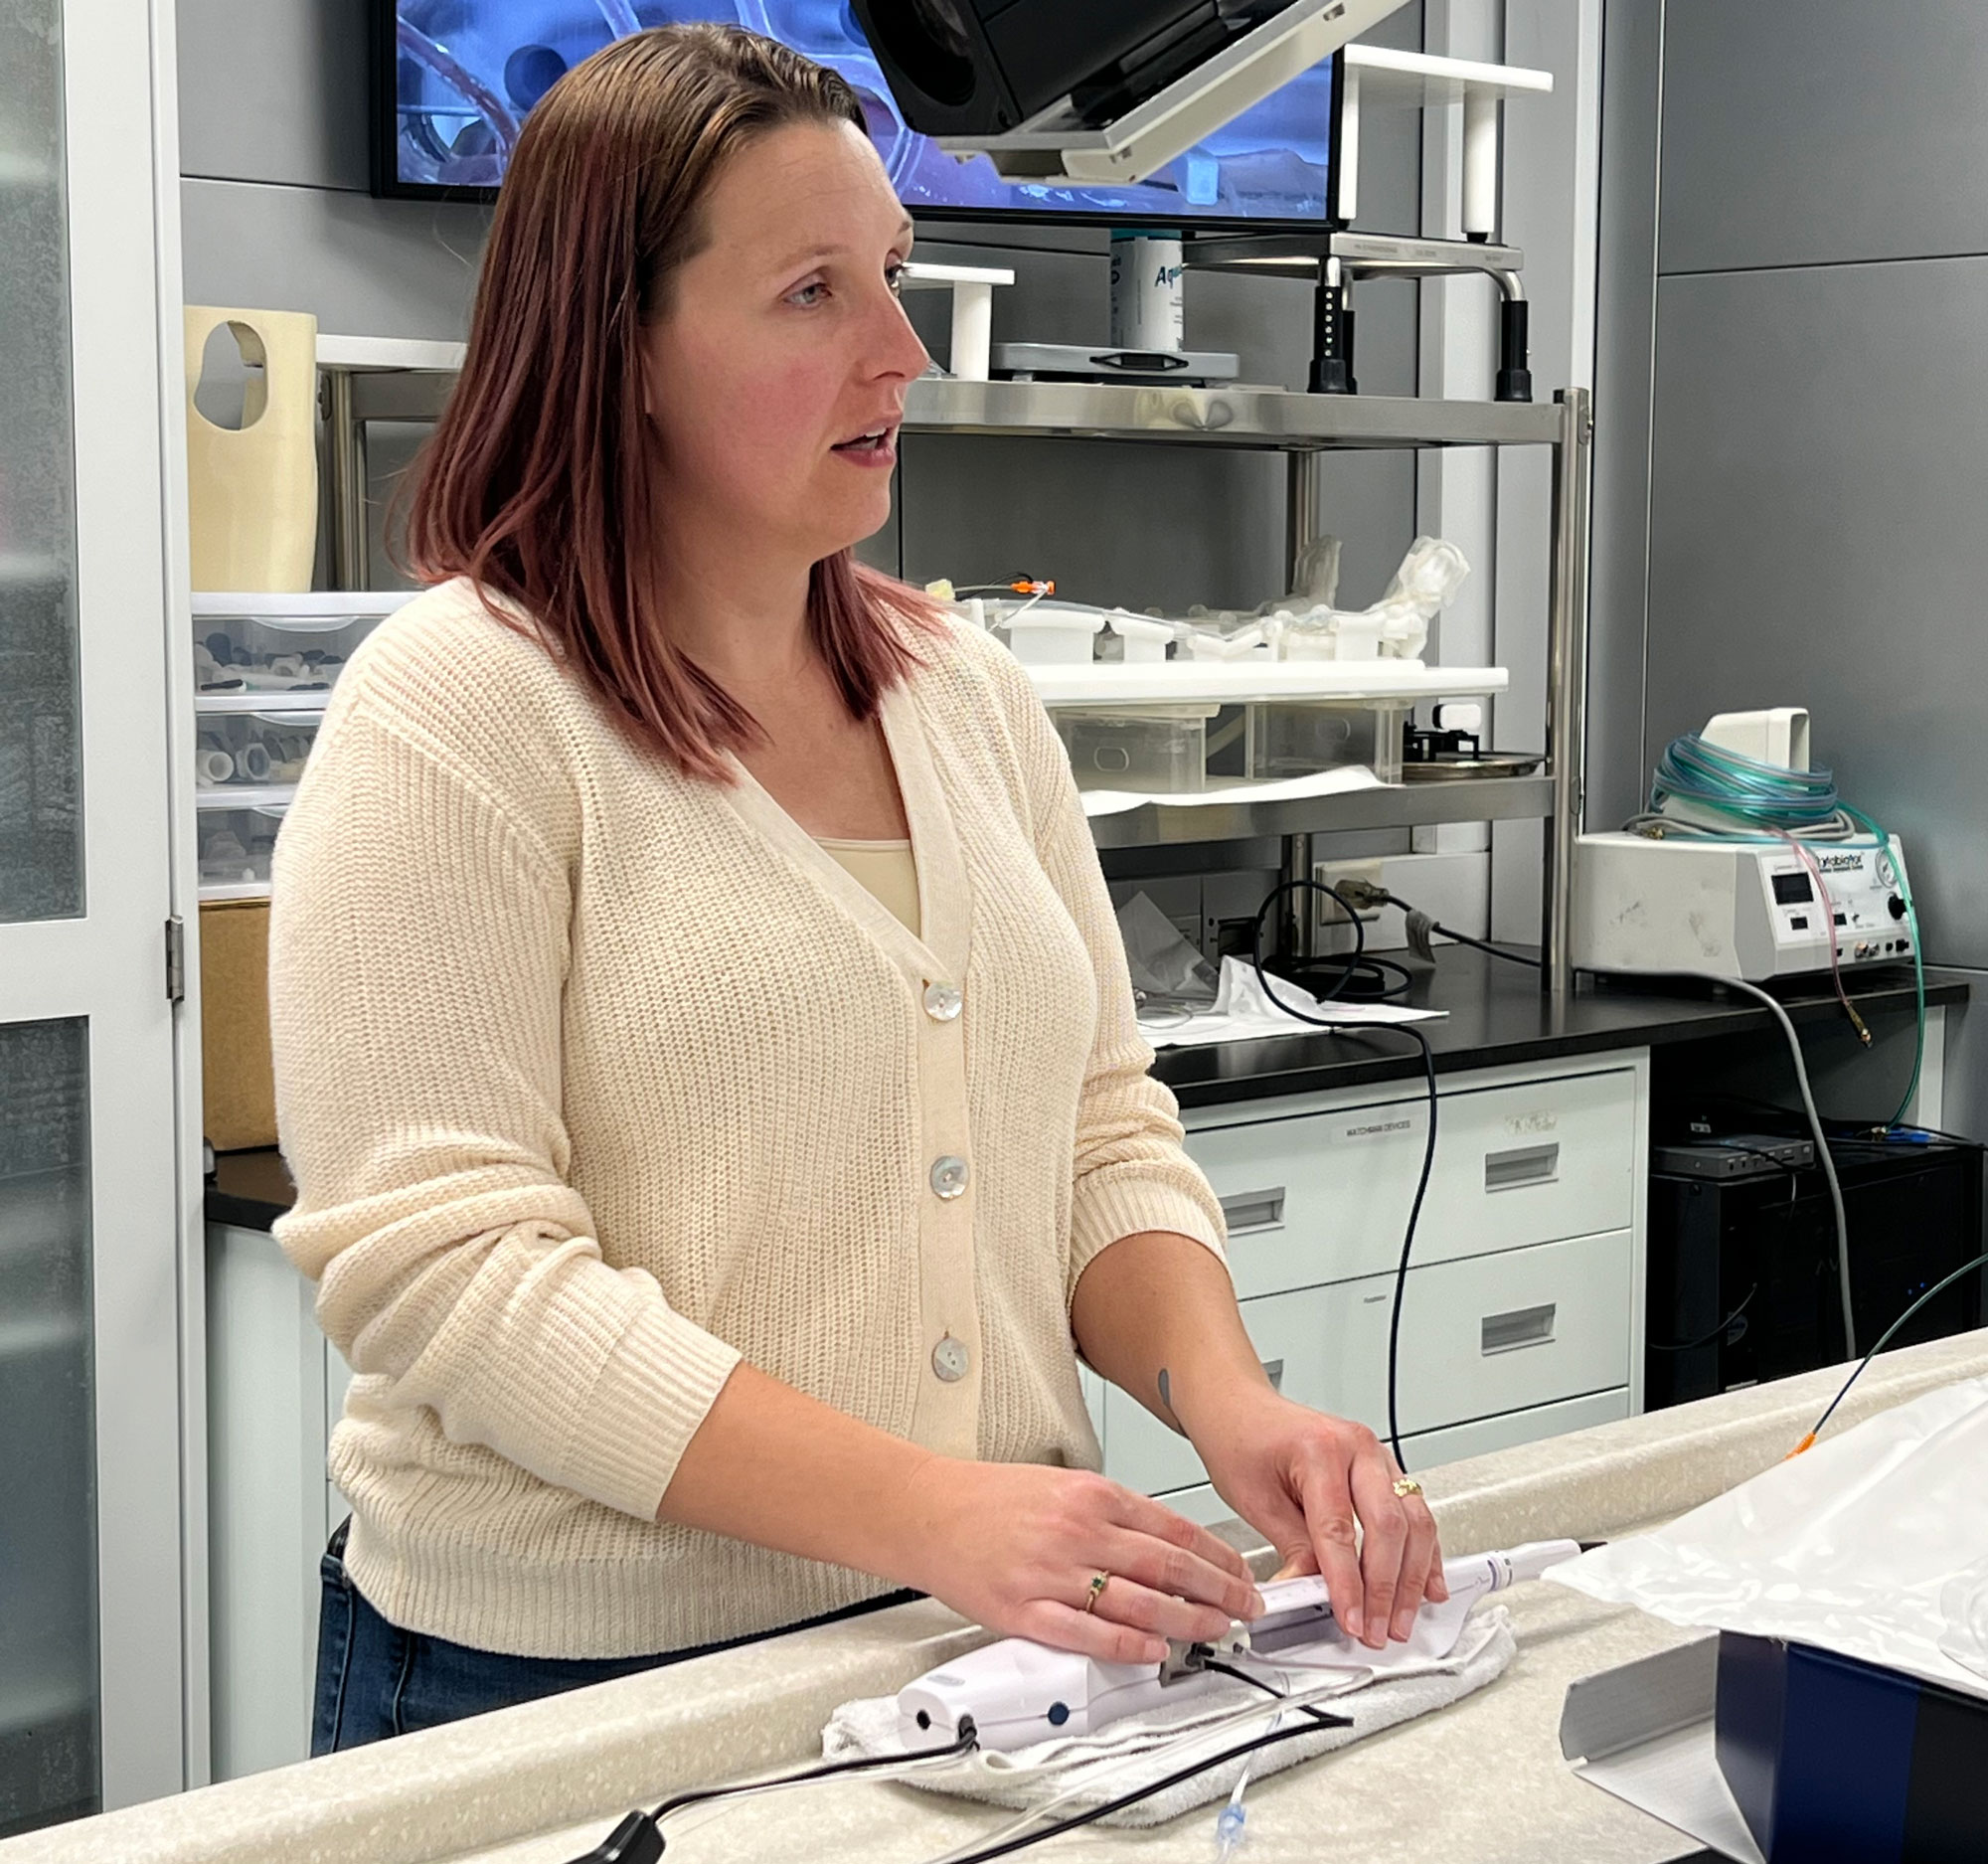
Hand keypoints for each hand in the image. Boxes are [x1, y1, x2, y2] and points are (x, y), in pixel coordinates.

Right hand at [893, 1456, 1263, 1665]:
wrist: (928, 1511)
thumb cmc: (990, 1498)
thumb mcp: (1062, 1484)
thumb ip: (1112, 1512)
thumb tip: (1165, 1544)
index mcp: (1091, 1495)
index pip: (1175, 1528)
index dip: (1217, 1557)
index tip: (1241, 1574)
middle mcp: (1078, 1531)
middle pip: (1168, 1565)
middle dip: (1218, 1591)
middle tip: (1246, 1608)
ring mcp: (1052, 1573)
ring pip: (1138, 1602)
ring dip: (1187, 1621)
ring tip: (1216, 1632)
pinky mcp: (1026, 1610)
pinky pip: (1088, 1634)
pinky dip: (1128, 1646)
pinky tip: (1155, 1651)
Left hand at [1184, 1386, 1445, 1649]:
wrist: (1239, 1406)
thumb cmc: (1241, 1440)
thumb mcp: (1254, 1499)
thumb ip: (1294, 1548)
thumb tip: (1317, 1593)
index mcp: (1320, 1449)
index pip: (1340, 1530)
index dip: (1349, 1585)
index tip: (1353, 1622)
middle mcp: (1357, 1448)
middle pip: (1388, 1527)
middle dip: (1387, 1589)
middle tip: (1380, 1630)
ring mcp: (1377, 1456)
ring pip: (1414, 1522)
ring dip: (1413, 1578)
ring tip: (1402, 1620)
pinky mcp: (1385, 1469)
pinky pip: (1416, 1514)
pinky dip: (1425, 1554)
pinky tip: (1429, 1585)